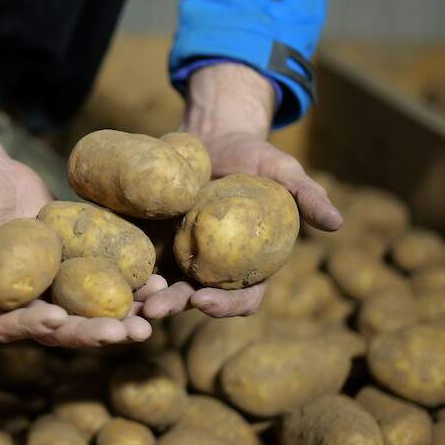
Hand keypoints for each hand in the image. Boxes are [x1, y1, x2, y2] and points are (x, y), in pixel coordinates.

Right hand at [0, 110, 157, 346]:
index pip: (13, 325)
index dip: (35, 326)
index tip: (57, 318)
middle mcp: (26, 303)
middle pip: (61, 328)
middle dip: (95, 332)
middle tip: (129, 331)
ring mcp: (55, 287)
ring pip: (90, 311)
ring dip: (123, 316)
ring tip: (155, 313)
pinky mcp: (77, 267)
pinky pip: (105, 282)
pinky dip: (132, 286)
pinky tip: (159, 283)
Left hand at [143, 63, 342, 319]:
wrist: (212, 136)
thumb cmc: (253, 156)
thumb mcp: (282, 170)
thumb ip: (307, 195)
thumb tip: (338, 222)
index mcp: (248, 264)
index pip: (242, 299)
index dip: (226, 307)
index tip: (205, 302)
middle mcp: (213, 268)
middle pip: (195, 299)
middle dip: (175, 307)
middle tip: (154, 309)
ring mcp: (180, 256)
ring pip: (162, 287)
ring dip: (145, 297)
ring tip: (128, 300)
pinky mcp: (152, 239)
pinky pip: (138, 260)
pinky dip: (125, 270)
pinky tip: (106, 271)